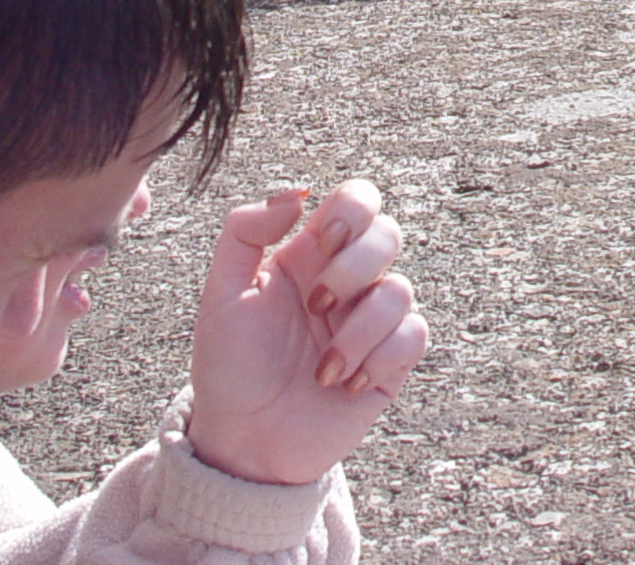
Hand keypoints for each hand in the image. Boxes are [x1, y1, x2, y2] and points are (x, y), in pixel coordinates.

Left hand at [171, 182, 419, 487]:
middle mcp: (347, 282)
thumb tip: (297, 193)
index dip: (350, 212)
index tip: (318, 245)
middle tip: (316, 305)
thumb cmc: (228, 367)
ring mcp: (372, 321)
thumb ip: (243, 232)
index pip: (355, 202)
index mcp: (307, 256)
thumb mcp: (219, 294)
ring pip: (400, 291)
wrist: (246, 440)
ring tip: (321, 368)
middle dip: (354, 269)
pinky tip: (345, 384)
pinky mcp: (393, 361)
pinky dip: (377, 361)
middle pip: (389, 234)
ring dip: (356, 333)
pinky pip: (414, 336)